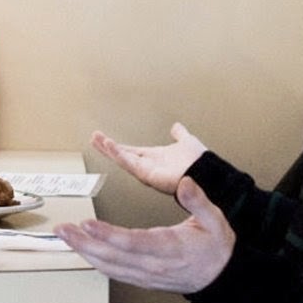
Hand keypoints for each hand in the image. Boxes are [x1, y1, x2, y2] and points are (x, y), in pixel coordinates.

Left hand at [54, 177, 234, 293]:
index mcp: (170, 247)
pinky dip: (95, 262)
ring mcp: (147, 275)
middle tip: (62, 229)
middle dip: (84, 242)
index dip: (107, 234)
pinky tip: (82, 251)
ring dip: (84, 251)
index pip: (133, 242)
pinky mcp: (143, 280)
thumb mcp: (215, 220)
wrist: (223, 277)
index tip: (88, 223)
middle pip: (112, 256)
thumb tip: (186, 182)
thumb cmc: (217, 248)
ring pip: (109, 266)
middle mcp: (154, 264)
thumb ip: (199, 200)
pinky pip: (114, 273)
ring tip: (65, 236)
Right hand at [92, 123, 206, 195]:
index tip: (104, 139)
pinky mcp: (148, 175)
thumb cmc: (200, 163)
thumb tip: (176, 127)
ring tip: (97, 139)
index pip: (130, 151)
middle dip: (107, 147)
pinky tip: (110, 146)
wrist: (208, 173)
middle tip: (94, 138)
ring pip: (123, 159)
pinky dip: (119, 155)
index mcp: (155, 158)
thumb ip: (180, 134)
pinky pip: (130, 164)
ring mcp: (147, 171)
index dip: (117, 146)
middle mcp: (149, 165)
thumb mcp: (187, 141)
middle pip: (122, 155)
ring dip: (109, 149)